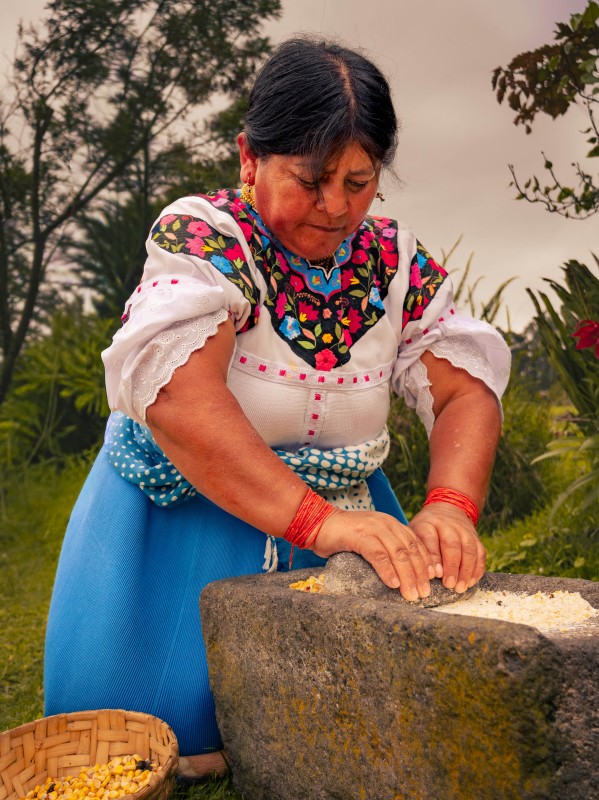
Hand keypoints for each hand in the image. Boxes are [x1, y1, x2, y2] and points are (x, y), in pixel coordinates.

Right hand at [312, 510, 434, 601]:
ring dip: (407, 576)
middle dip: (419, 574)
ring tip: (411, 594)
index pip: (416, 544)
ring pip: (398, 553)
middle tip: (424, 594)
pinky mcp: (359, 535)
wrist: (318, 523)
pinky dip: (387, 570)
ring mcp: (373, 528)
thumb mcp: (371, 539)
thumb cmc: (343, 536)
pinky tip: (393, 584)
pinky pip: (378, 554)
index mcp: (391, 524)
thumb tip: (402, 576)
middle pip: (410, 550)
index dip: (425, 564)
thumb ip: (386, 549)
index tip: (431, 583)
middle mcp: (386, 523)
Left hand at [408, 502, 485, 592]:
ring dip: (466, 571)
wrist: (448, 509)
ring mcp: (464, 530)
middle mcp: (448, 525)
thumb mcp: (416, 533)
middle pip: (452, 544)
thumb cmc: (427, 528)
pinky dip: (477, 569)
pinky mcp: (476, 537)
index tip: (434, 575)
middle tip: (448, 585)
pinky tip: (471, 582)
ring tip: (460, 588)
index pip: (430, 538)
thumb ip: (419, 551)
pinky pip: (480, 553)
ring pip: (469, 549)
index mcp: (428, 523)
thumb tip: (427, 575)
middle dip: (451, 567)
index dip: (433, 557)